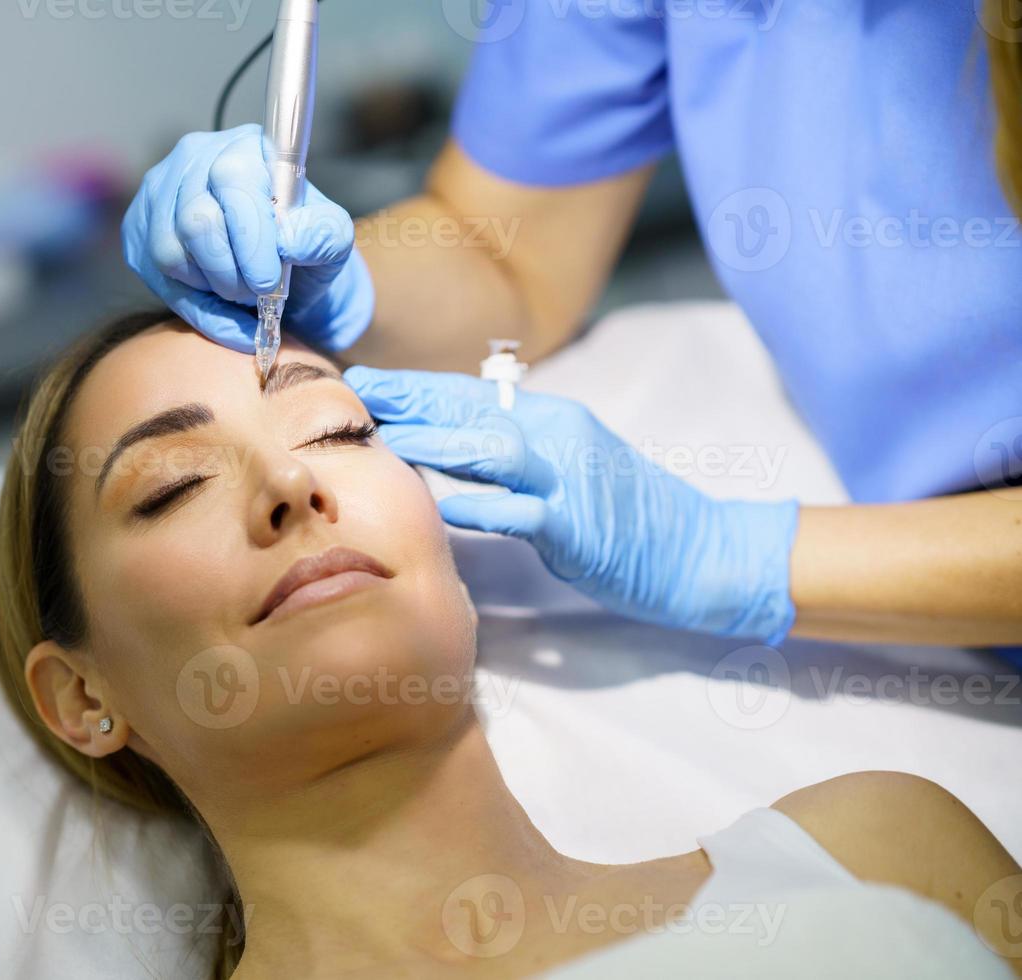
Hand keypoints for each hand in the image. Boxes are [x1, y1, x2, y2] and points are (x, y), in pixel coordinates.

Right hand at [122, 124, 373, 351]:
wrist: (277, 274)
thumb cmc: (302, 248)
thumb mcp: (330, 241)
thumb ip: (322, 236)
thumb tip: (289, 241)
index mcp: (246, 145)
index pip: (233, 179)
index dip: (250, 236)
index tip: (270, 281)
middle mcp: (195, 157)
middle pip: (196, 220)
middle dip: (232, 272)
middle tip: (259, 293)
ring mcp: (159, 192)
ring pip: (171, 252)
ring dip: (213, 288)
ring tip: (242, 294)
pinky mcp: (139, 231)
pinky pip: (156, 276)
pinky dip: (195, 306)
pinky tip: (222, 309)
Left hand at [345, 366, 799, 644]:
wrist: (698, 550)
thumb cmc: (625, 514)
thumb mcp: (566, 468)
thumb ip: (511, 454)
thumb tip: (445, 443)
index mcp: (551, 421)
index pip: (472, 395)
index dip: (416, 388)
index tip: (365, 381)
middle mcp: (558, 438)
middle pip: (474, 411)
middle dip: (412, 402)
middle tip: (355, 395)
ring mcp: (571, 481)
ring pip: (496, 450)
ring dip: (440, 444)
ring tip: (390, 440)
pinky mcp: (581, 528)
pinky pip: (526, 514)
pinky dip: (485, 508)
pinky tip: (446, 508)